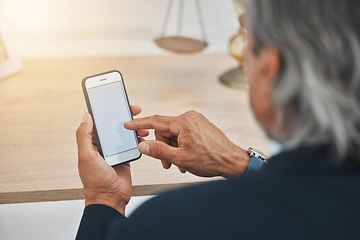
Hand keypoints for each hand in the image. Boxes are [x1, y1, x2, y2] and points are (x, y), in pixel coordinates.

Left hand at [76, 105, 147, 213]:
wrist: (110, 198)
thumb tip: (85, 116)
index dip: (107, 111)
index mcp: (91, 143)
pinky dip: (137, 139)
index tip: (116, 104)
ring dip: (132, 128)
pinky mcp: (124, 157)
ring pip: (124, 134)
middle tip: (134, 109)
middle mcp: (102, 146)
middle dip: (123, 116)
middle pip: (113, 125)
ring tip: (141, 125)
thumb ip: (84, 136)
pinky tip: (142, 137)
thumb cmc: (96, 181)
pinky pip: (131, 144)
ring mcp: (114, 151)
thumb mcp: (86, 156)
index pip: (98, 122)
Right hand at [124, 110, 249, 176]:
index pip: (155, 121)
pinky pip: (183, 134)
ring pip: (174, 134)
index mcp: (184, 122)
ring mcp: (196, 121)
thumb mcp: (180, 158)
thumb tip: (143, 145)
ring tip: (180, 163)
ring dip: (173, 149)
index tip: (128, 124)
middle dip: (163, 147)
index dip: (139, 124)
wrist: (232, 162)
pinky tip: (186, 158)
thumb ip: (158, 151)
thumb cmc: (211, 160)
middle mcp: (190, 118)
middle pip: (165, 131)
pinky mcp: (200, 126)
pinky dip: (181, 146)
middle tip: (168, 163)